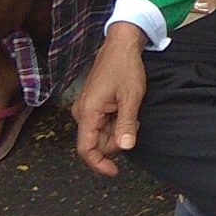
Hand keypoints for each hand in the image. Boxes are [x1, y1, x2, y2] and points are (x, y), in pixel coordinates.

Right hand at [74, 27, 151, 175]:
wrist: (121, 45)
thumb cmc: (125, 67)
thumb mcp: (131, 97)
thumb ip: (126, 125)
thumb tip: (125, 148)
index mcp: (88, 112)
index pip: (86, 149)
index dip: (99, 164)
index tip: (115, 171)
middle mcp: (82, 112)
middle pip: (96, 143)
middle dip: (116, 140)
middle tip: (133, 124)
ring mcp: (86, 108)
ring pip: (101, 134)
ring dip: (117, 131)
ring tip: (130, 113)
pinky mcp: (92, 104)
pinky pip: (102, 123)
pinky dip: (115, 122)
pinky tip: (125, 109)